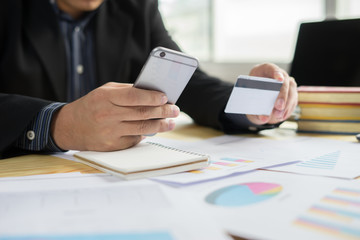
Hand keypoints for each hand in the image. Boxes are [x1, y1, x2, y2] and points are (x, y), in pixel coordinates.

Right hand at [51, 82, 179, 150]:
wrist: (70, 127)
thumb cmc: (92, 105)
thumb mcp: (105, 91)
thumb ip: (127, 91)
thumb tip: (152, 94)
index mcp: (105, 98)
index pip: (134, 97)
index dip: (152, 97)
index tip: (166, 97)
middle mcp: (107, 115)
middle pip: (142, 113)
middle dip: (163, 111)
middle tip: (175, 110)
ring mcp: (110, 132)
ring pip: (142, 128)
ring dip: (160, 125)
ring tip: (171, 122)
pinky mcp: (112, 146)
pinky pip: (135, 139)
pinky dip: (146, 134)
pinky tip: (154, 129)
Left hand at [246, 63, 297, 124]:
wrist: (257, 89)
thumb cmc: (252, 90)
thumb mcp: (249, 93)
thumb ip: (255, 103)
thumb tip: (263, 117)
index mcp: (265, 69)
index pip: (272, 68)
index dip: (276, 73)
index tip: (279, 79)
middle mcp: (280, 74)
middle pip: (284, 83)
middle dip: (282, 96)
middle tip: (278, 107)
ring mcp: (287, 82)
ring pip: (291, 92)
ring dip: (286, 106)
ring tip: (278, 116)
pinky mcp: (292, 92)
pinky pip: (293, 100)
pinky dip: (288, 109)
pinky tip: (282, 116)